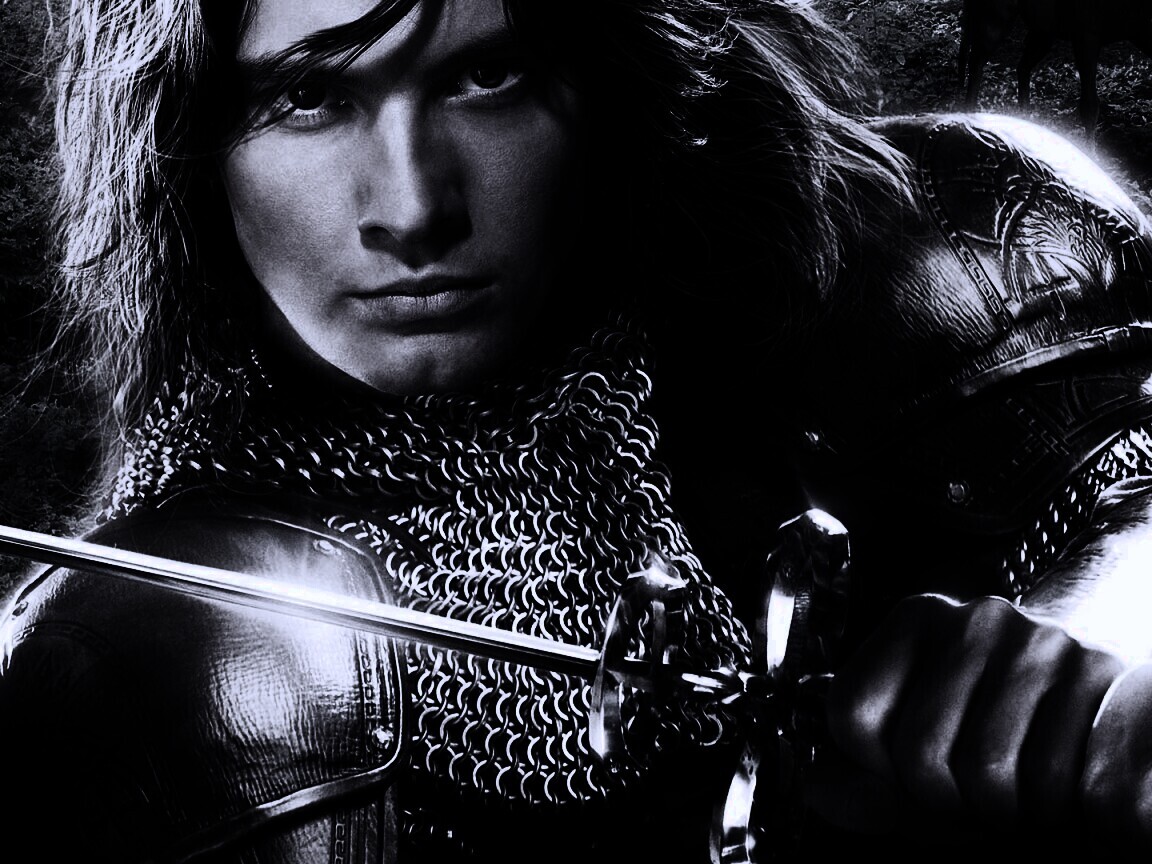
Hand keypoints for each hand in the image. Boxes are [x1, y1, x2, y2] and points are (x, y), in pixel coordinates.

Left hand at [814, 593, 1124, 833]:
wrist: (1104, 662)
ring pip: (988, 773)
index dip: (874, 767)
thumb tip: (815, 790)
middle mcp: (974, 620)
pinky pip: (1053, 780)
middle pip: (919, 753)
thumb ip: (865, 775)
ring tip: (1015, 794)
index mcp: (915, 621)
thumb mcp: (922, 737)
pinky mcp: (1098, 675)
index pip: (853, 714)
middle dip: (943, 800)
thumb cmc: (998, 714)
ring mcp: (1039, 642)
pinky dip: (1050, 813)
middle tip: (971, 796)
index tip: (904, 772)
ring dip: (1001, 812)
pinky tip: (1051, 796)